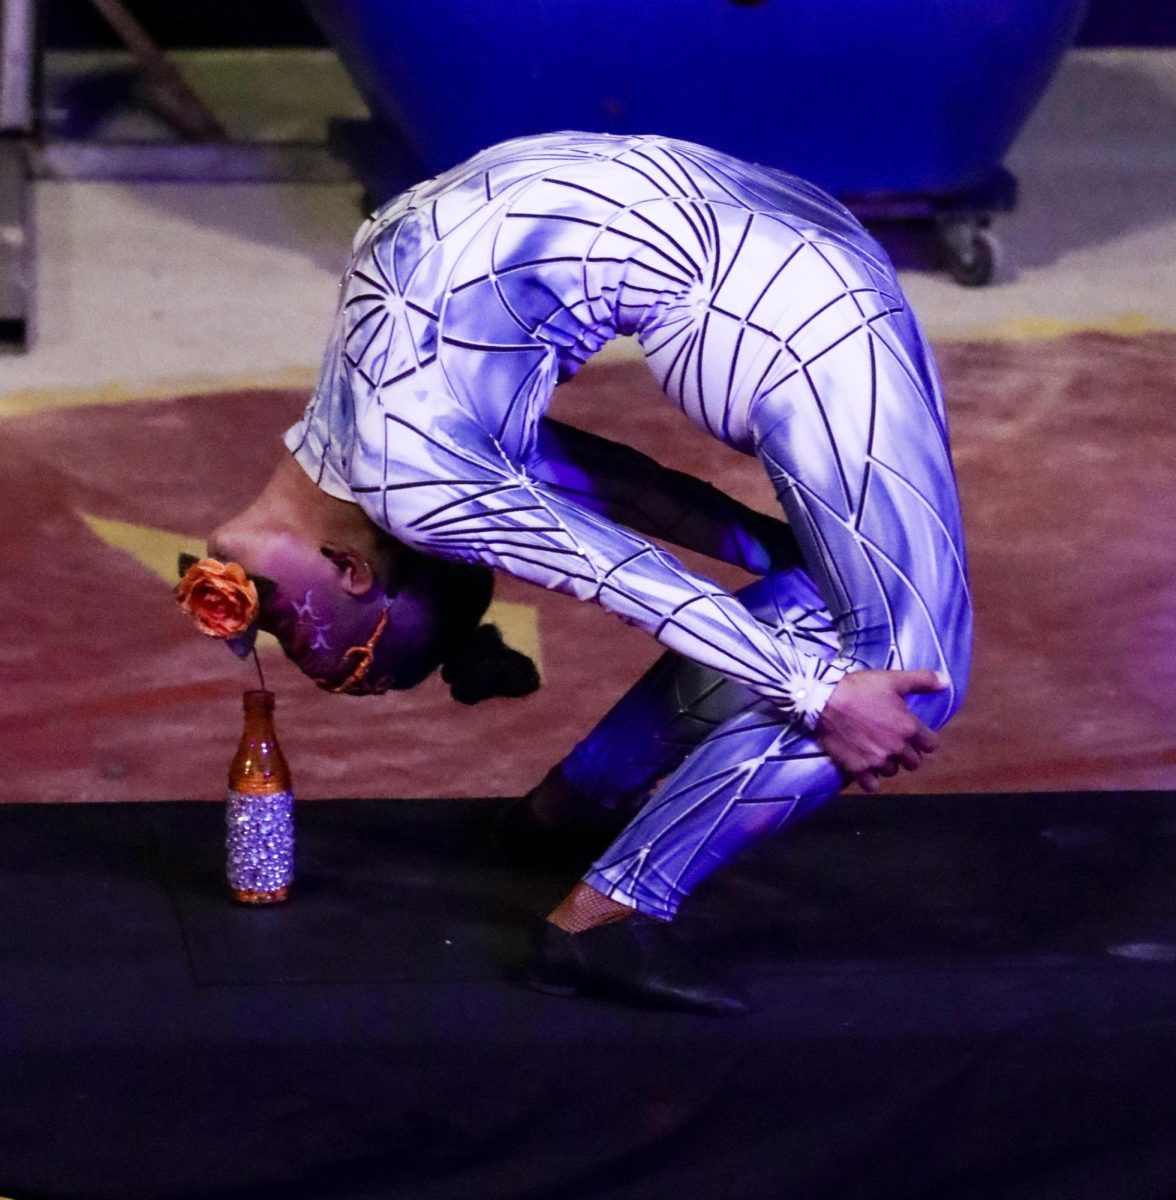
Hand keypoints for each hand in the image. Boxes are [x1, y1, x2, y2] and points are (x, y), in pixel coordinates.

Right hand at [815, 669, 946, 792]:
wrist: (823, 700)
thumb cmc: (859, 688)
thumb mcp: (893, 679)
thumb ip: (923, 681)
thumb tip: (947, 681)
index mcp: (909, 728)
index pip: (931, 745)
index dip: (924, 740)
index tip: (914, 734)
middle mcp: (896, 748)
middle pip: (914, 762)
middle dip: (907, 753)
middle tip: (893, 742)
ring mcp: (877, 760)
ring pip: (892, 771)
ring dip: (887, 763)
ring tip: (876, 751)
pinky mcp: (858, 769)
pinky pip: (872, 785)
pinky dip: (870, 778)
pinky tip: (865, 766)